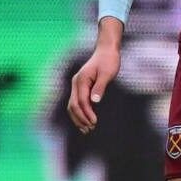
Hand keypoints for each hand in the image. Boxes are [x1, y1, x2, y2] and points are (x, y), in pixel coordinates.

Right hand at [67, 19, 122, 133]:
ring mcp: (76, 85)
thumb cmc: (109, 61)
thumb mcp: (107, 73)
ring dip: (78, 118)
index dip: (86, 113)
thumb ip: (100, 87)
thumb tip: (95, 101)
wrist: (106, 50)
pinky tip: (85, 120)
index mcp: (81, 80)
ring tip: (86, 129)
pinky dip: (79, 113)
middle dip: (81, 119)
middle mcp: (76, 83)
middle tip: (90, 129)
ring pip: (72, 105)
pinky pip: (76, 102)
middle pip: (73, 105)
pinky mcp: (80, 87)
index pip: (81, 101)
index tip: (94, 122)